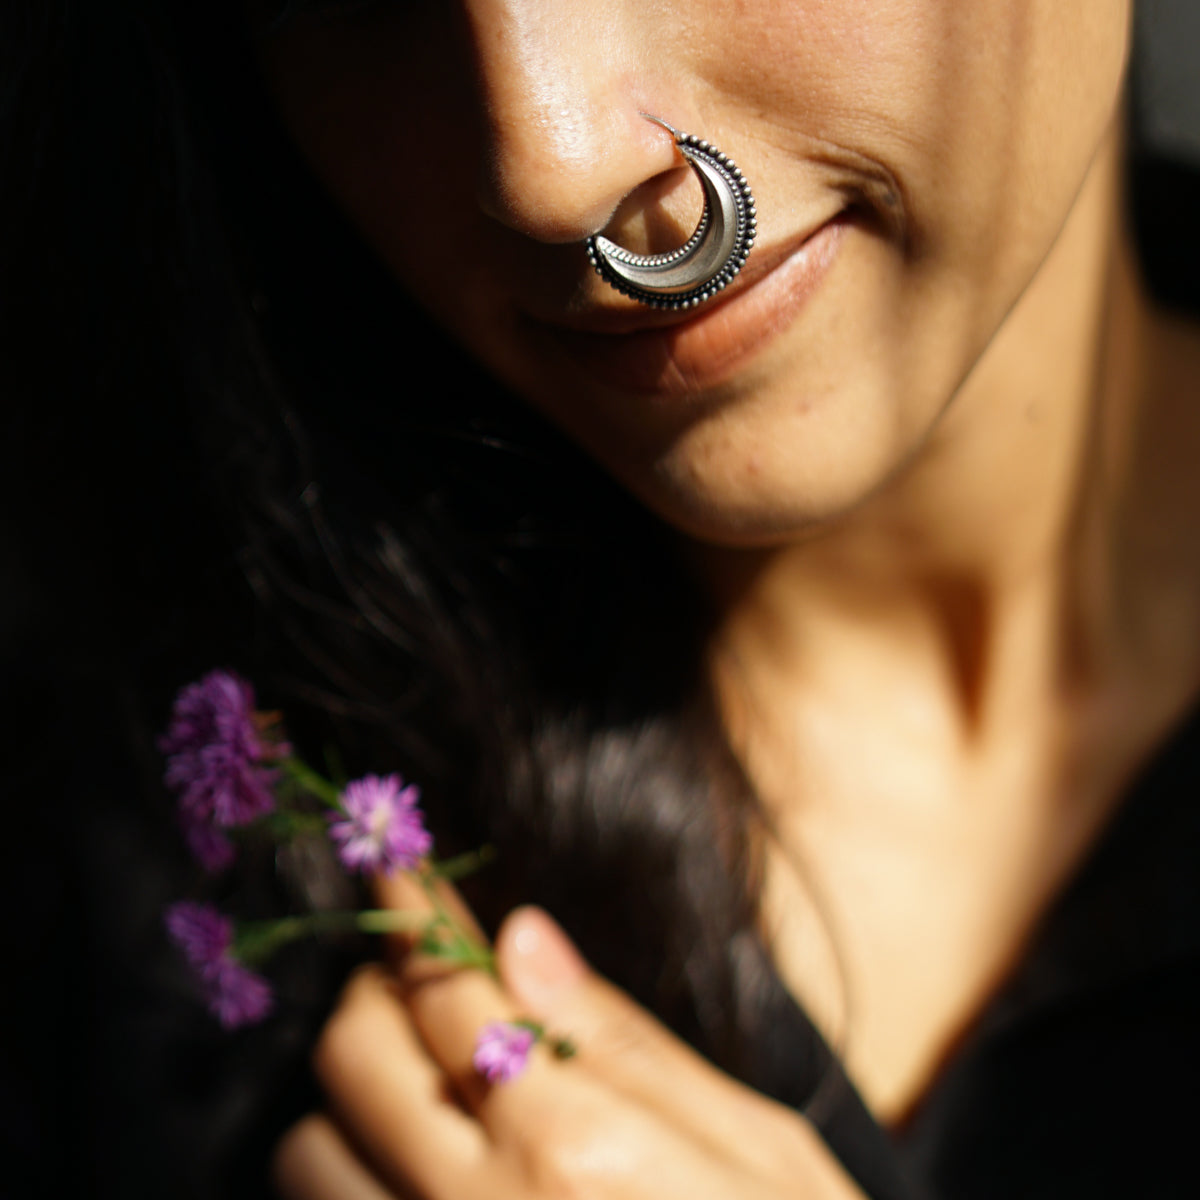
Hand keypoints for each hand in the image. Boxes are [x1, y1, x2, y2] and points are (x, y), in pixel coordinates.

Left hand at [272, 876, 865, 1199]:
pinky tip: (421, 1169)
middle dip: (377, 992)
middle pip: (353, 1059)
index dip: (412, 912)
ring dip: (350, 1100)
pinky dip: (353, 1180)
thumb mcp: (759, 1151)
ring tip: (426, 1086)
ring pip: (307, 1157)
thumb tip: (527, 936)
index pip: (447, 991)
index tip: (393, 866)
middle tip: (424, 977)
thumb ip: (627, 1042)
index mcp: (574, 1150)